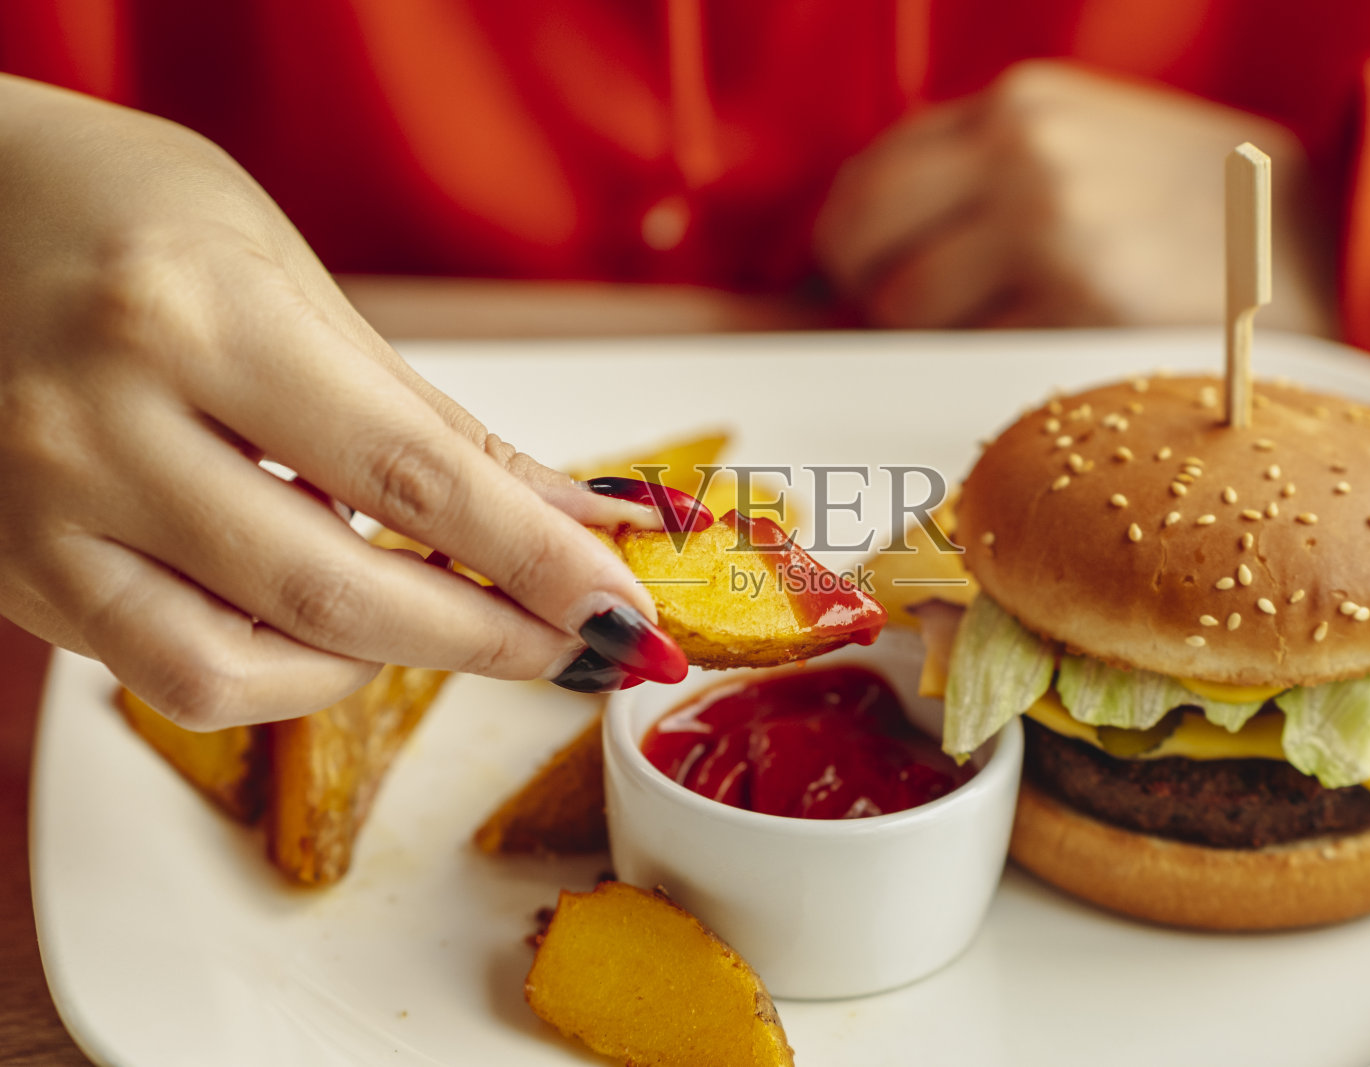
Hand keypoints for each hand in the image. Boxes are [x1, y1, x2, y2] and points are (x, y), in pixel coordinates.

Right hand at [0, 75, 675, 727]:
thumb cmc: (128, 218)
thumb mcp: (294, 281)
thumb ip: (432, 422)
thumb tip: (574, 516)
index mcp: (191, 316)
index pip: (412, 476)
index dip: (538, 560)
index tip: (625, 608)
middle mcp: (96, 424)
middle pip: (336, 593)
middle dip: (488, 637)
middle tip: (577, 642)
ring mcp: (37, 512)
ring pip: (236, 671)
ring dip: (379, 666)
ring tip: (447, 619)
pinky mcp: (12, 575)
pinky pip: (167, 672)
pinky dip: (279, 669)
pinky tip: (330, 617)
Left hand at [815, 61, 1334, 333]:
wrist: (1328, 234)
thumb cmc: (1189, 201)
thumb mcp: (1079, 138)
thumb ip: (976, 172)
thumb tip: (857, 252)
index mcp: (1019, 105)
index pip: (865, 183)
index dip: (849, 246)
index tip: (865, 279)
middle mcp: (1025, 157)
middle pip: (867, 255)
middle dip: (879, 300)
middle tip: (923, 323)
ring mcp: (1055, 231)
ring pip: (910, 314)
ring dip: (933, 342)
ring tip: (998, 338)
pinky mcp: (1085, 307)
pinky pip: (976, 357)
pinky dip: (989, 370)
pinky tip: (1042, 356)